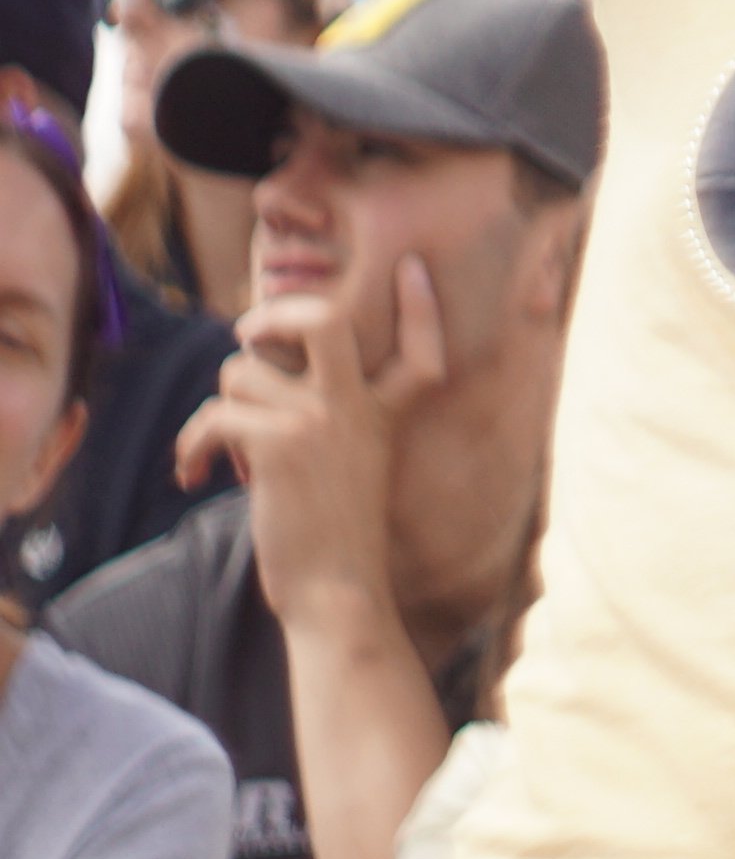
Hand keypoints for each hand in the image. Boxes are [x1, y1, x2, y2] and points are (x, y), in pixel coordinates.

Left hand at [191, 256, 428, 648]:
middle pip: (324, 319)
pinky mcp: (276, 445)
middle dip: (276, 314)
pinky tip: (193, 476)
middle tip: (253, 333)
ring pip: (240, 375)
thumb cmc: (336, 532)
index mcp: (389, 413)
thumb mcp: (354, 462)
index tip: (413, 269)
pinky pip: (212, 416)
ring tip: (225, 451)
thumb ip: (328, 413)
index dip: (419, 305)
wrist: (335, 588)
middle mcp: (359, 407)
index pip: (419, 347)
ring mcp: (320, 421)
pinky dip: (190, 447)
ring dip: (221, 411)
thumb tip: (258, 370)